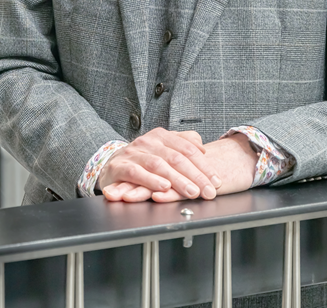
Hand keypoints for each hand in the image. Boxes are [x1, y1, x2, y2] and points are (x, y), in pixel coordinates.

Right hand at [107, 133, 259, 202]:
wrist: (111, 164)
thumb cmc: (142, 159)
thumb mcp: (164, 148)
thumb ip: (183, 143)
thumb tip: (202, 146)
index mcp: (162, 136)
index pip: (187, 148)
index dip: (203, 165)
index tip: (216, 181)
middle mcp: (148, 141)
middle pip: (176, 157)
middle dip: (195, 175)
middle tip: (208, 191)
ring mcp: (133, 153)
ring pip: (158, 164)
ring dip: (177, 179)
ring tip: (191, 191)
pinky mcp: (118, 166)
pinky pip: (136, 172)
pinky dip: (150, 180)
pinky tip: (163, 187)